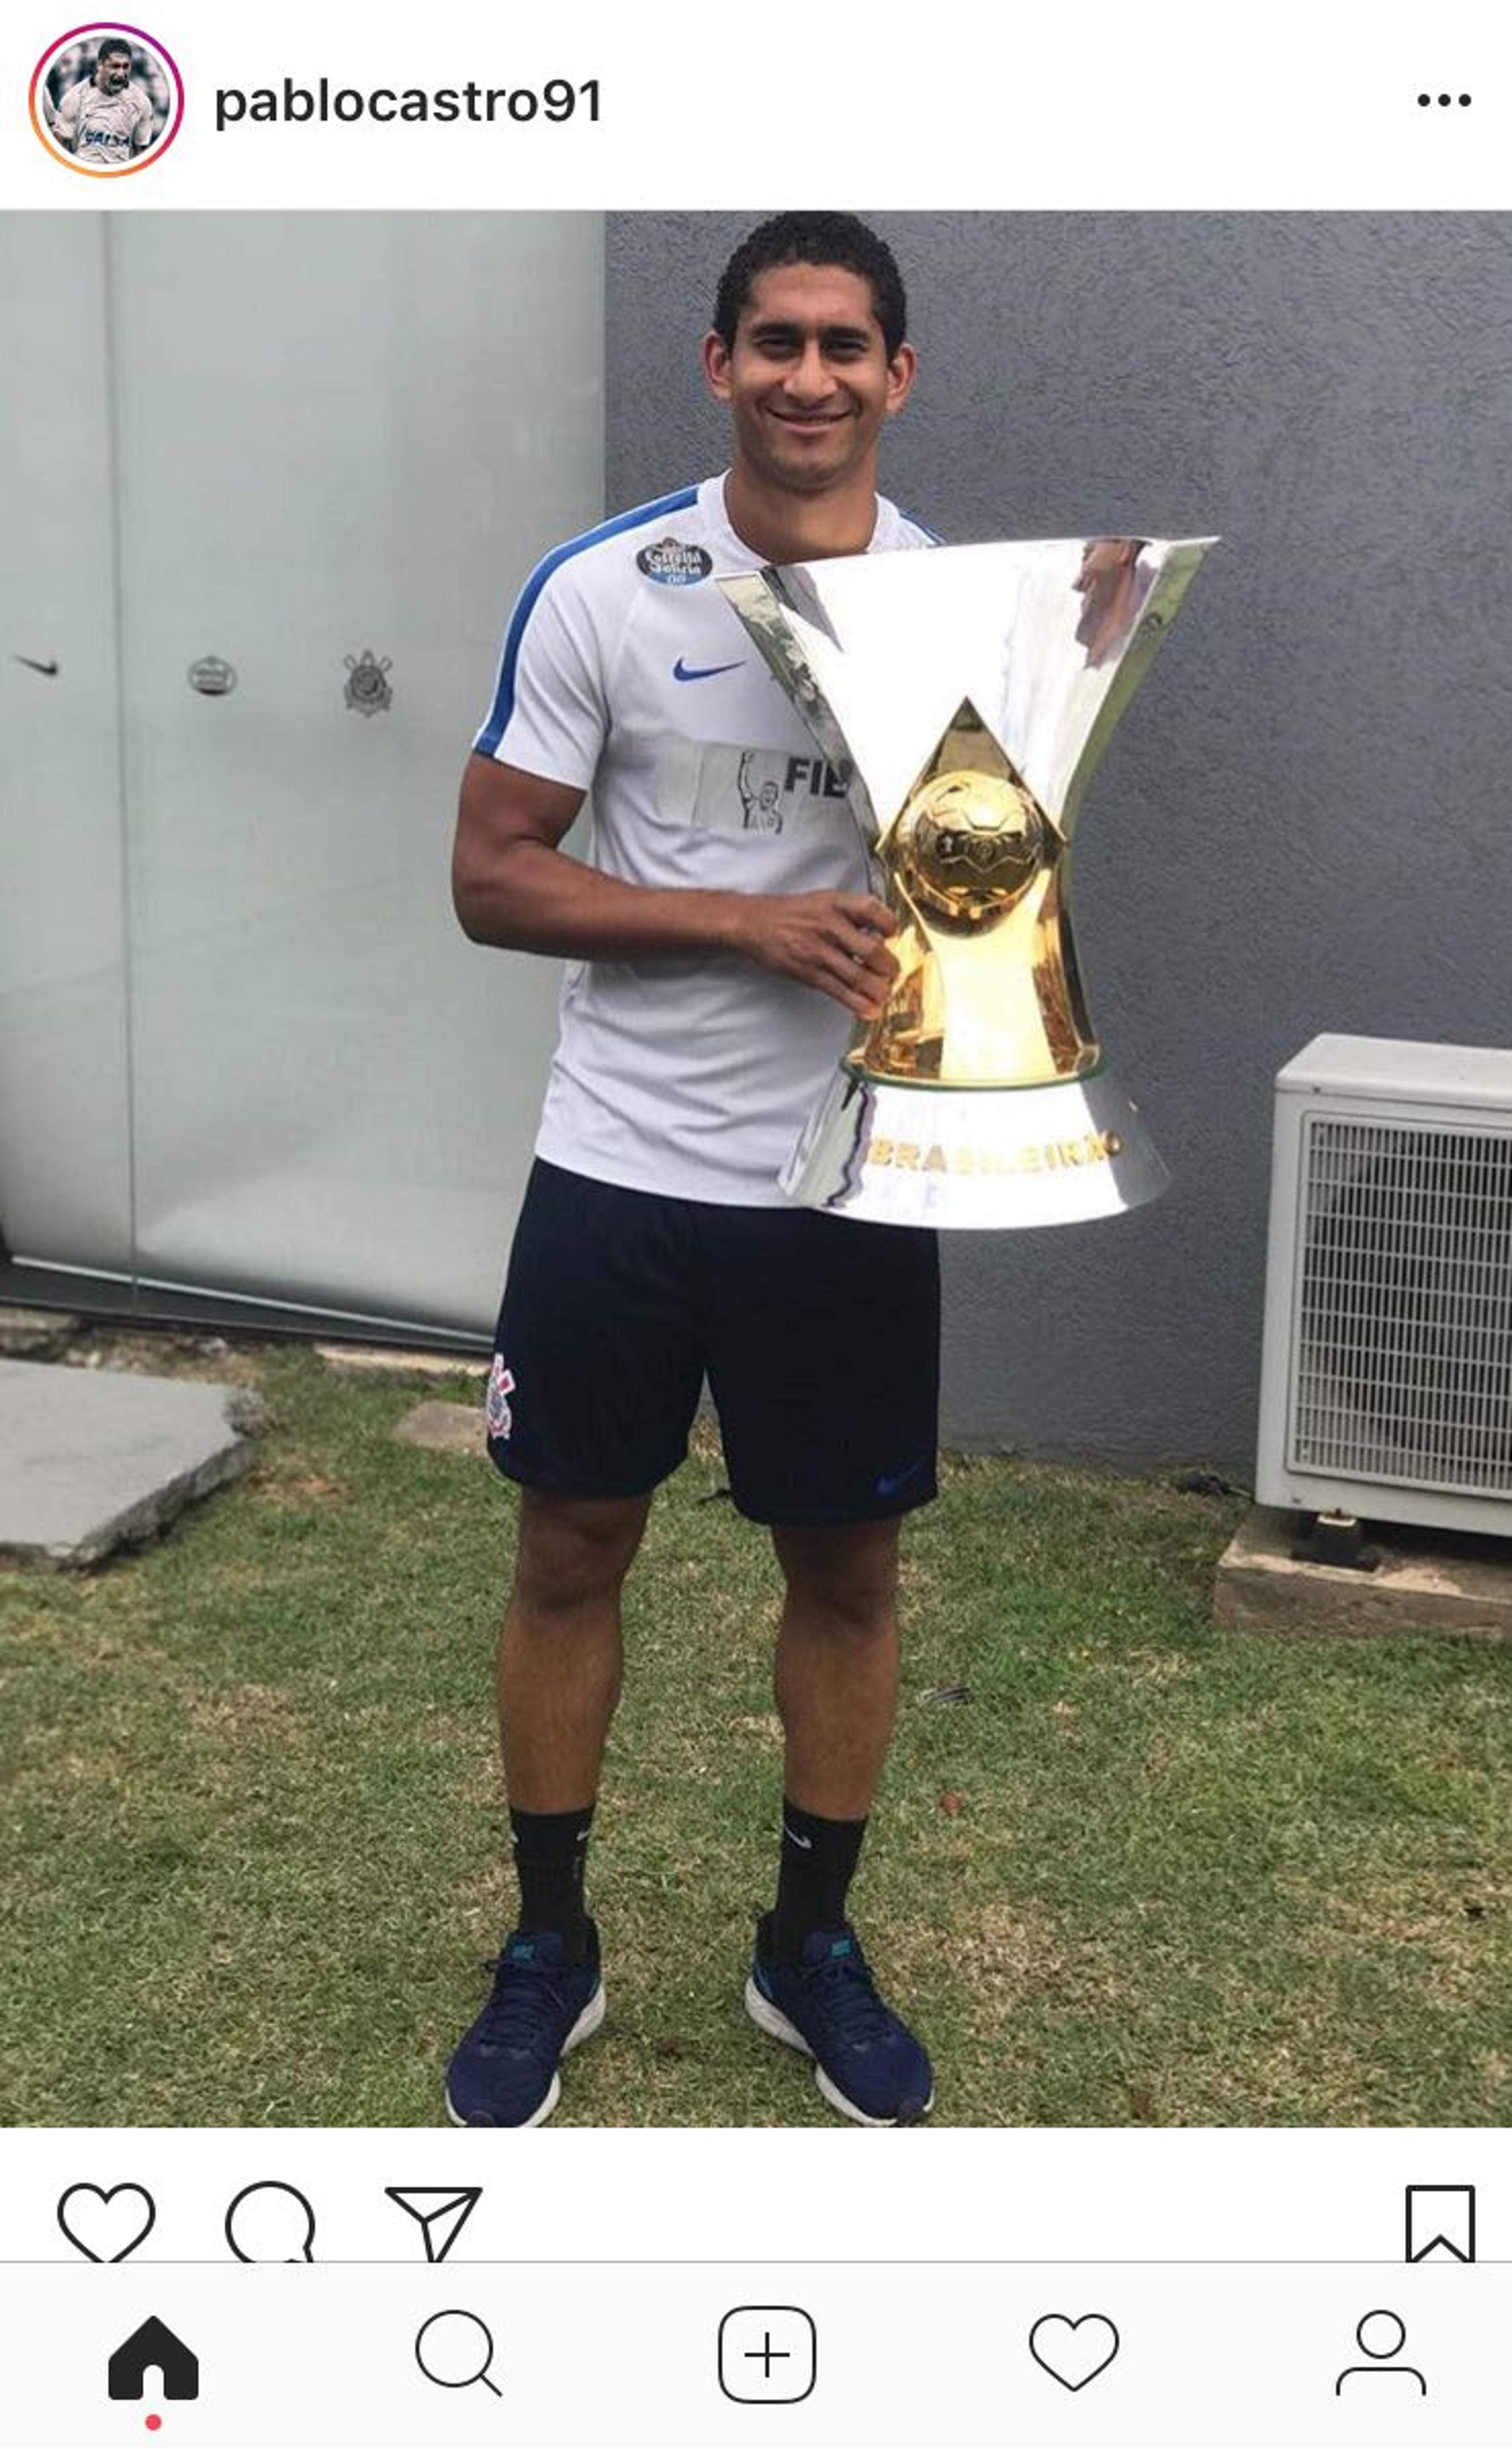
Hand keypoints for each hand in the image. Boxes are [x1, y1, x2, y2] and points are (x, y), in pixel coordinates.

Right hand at [731, 890, 898, 1020]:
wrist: (755, 924)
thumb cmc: (792, 913)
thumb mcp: (824, 900)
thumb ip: (851, 913)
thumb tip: (880, 934)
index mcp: (836, 904)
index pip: (873, 910)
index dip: (889, 924)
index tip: (892, 933)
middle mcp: (830, 927)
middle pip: (871, 950)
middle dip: (889, 966)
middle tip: (892, 972)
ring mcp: (819, 951)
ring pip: (858, 976)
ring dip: (878, 989)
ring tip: (884, 993)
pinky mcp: (809, 973)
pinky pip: (839, 991)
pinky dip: (858, 1003)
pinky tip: (869, 1010)